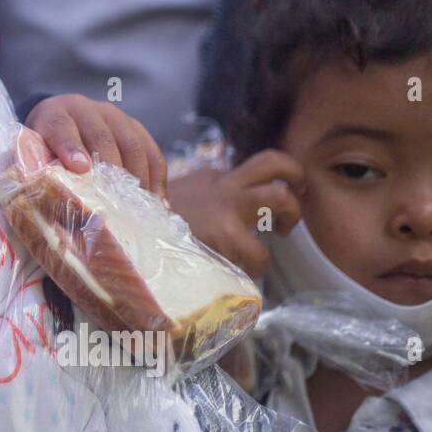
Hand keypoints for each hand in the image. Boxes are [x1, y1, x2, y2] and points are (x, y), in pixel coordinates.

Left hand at [25, 94, 167, 197]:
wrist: (58, 122)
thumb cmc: (43, 150)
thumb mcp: (33, 157)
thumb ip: (39, 171)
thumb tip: (52, 201)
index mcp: (53, 116)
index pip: (60, 128)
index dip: (70, 147)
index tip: (80, 169)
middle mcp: (85, 110)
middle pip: (102, 138)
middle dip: (110, 170)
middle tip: (115, 204)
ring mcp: (114, 116)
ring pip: (132, 145)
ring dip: (138, 179)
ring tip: (140, 210)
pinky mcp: (135, 127)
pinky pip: (151, 151)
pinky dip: (157, 178)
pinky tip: (158, 204)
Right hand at [166, 150, 304, 276]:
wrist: (135, 237)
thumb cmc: (154, 223)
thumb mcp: (182, 198)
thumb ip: (205, 195)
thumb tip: (222, 207)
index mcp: (215, 177)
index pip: (257, 165)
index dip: (280, 175)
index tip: (286, 190)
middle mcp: (224, 184)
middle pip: (274, 162)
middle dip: (297, 177)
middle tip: (296, 198)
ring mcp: (227, 206)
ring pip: (280, 196)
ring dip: (290, 217)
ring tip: (281, 233)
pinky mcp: (226, 234)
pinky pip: (261, 253)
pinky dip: (259, 265)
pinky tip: (246, 270)